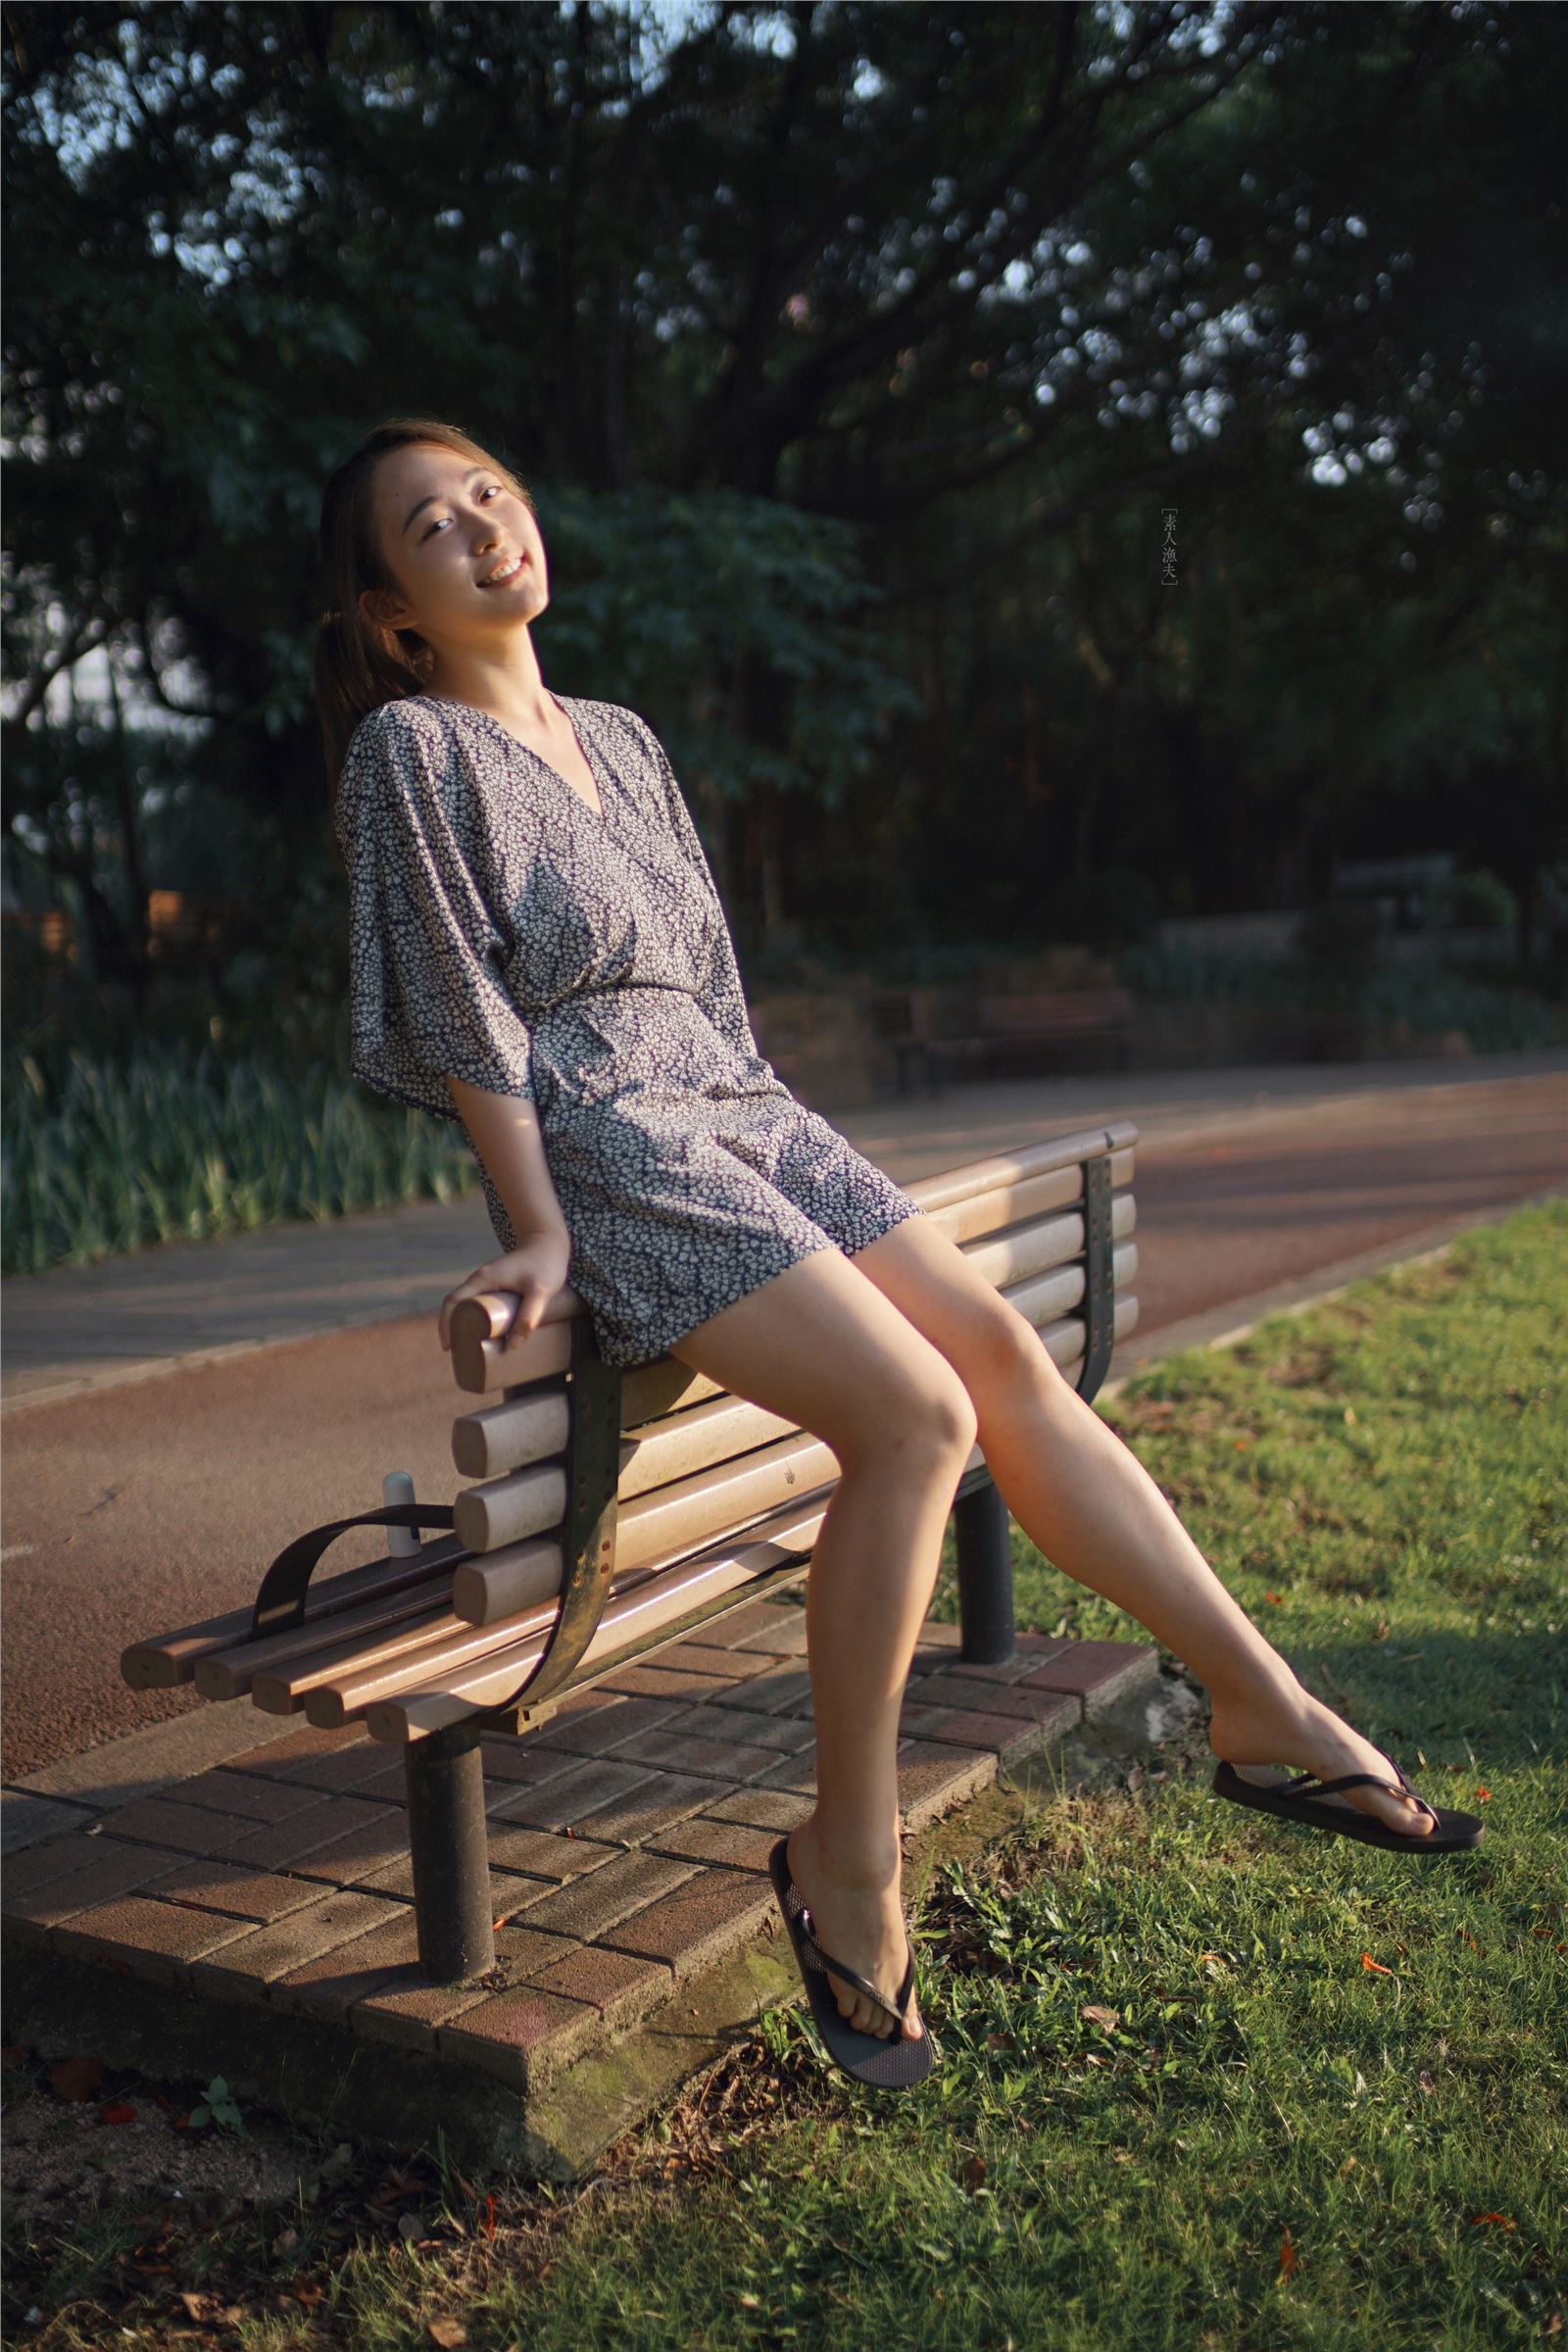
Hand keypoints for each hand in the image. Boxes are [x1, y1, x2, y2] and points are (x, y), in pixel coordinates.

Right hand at [438, 1232, 572, 1355]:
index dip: (445, 1325)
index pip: (452, 1302)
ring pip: (468, 1306)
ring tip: (472, 1349)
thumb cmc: (544, 1264)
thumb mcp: (539, 1292)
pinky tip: (487, 1334)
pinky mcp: (498, 1285)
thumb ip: (528, 1317)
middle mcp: (480, 1280)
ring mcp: (488, 1282)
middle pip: (457, 1307)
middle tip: (462, 1353)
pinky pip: (480, 1304)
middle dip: (454, 1329)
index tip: (448, 1346)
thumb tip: (512, 1346)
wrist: (549, 1242)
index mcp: (482, 1279)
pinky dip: (477, 1320)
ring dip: (465, 1325)